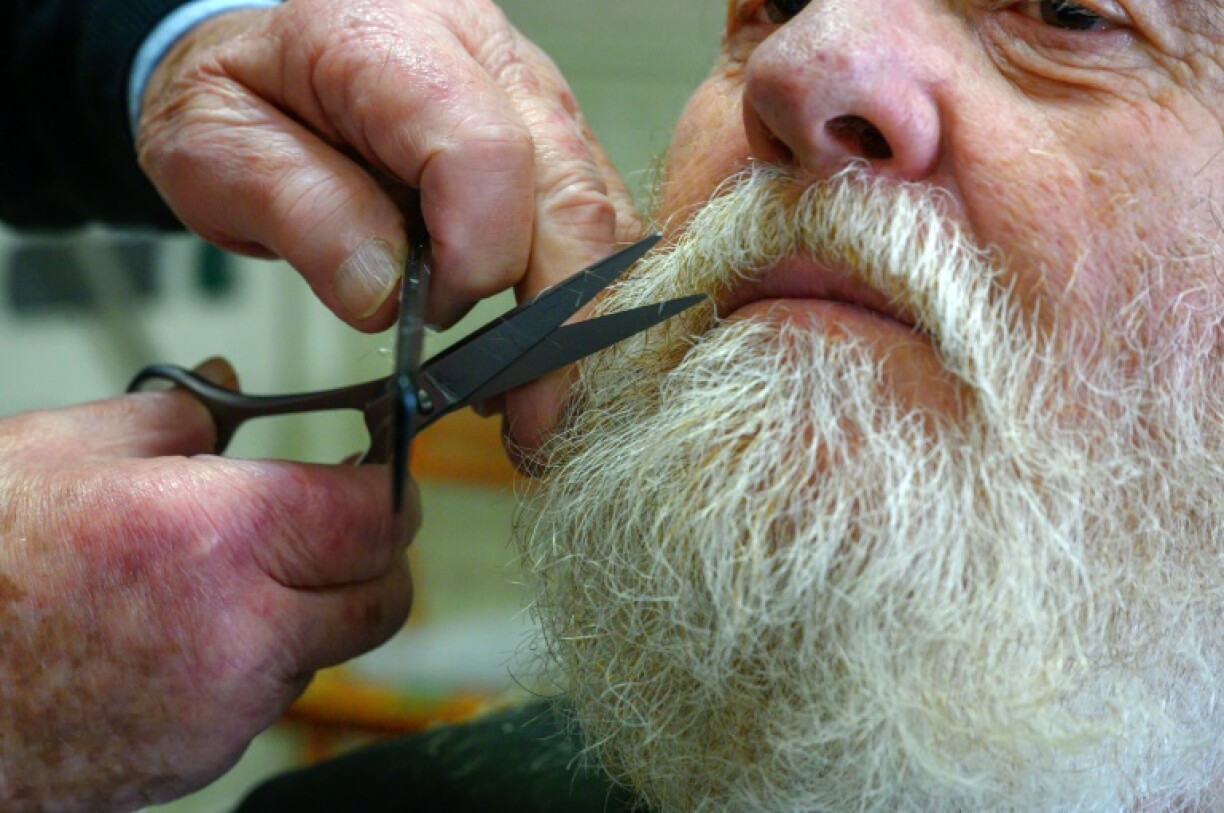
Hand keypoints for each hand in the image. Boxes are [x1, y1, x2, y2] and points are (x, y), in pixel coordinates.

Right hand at [0, 360, 413, 811]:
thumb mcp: (58, 451)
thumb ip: (168, 415)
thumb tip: (220, 391)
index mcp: (220, 536)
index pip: (379, 516)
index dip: (387, 489)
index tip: (375, 475)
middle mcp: (244, 631)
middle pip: (384, 597)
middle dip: (373, 559)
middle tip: (333, 528)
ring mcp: (227, 708)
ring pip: (330, 651)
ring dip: (311, 614)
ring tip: (233, 581)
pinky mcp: (203, 758)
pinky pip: (270, 702)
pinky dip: (257, 667)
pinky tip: (189, 637)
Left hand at [136, 0, 642, 452]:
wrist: (265, 60)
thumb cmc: (241, 98)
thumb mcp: (215, 147)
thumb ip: (301, 211)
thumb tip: (384, 298)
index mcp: (395, 39)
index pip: (485, 153)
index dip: (476, 256)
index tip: (431, 319)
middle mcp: (486, 56)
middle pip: (570, 190)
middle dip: (559, 318)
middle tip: (531, 416)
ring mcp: (532, 94)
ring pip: (600, 209)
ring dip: (578, 316)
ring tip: (532, 398)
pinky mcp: (551, 136)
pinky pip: (595, 216)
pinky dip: (577, 293)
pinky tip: (537, 348)